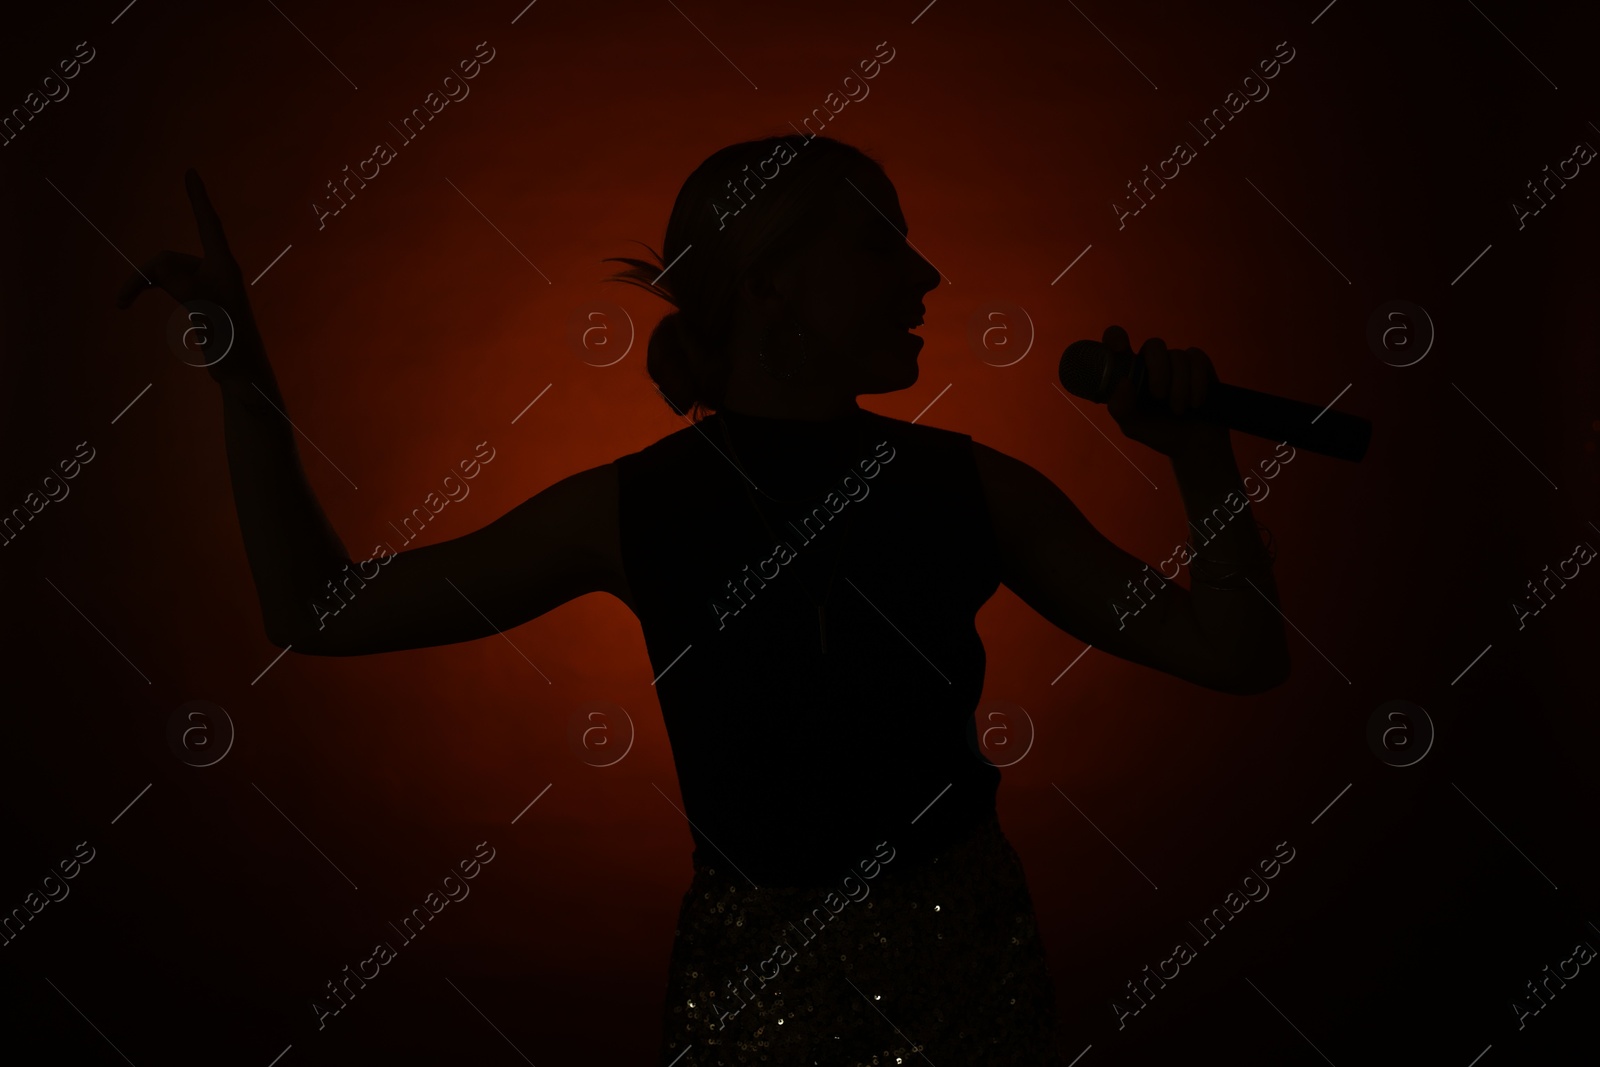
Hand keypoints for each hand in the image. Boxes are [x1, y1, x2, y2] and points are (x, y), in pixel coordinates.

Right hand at [116, 169, 260, 381]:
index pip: (207, 222)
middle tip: (120, 300)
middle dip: (144, 275)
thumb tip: (157, 270)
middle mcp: (217, 271)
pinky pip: (170, 284)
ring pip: (166, 272)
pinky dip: (150, 288)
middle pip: (169, 259)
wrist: (242, 374)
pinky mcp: (202, 301)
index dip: (197, 197)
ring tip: (121, 302)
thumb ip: (182, 285)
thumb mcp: (204, 309)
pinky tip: (131, 300)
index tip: (191, 172)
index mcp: (223, 266)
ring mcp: (208, 287)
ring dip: (142, 283)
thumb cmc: (230, 342)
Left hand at [1102, 325, 1230, 457]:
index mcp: (1130, 371)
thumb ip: (1121, 408)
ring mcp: (1176, 361)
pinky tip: (1195, 403)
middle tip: (1159, 396)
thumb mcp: (1133, 425)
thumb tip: (1123, 383)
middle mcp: (1152, 362)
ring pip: (1177, 356)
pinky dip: (1196, 383)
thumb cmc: (1158, 431)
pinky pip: (1196, 359)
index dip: (1116, 337)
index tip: (1120, 349)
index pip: (1117, 341)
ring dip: (1179, 387)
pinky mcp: (1199, 363)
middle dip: (1159, 371)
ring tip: (1178, 410)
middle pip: (1154, 345)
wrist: (1192, 444)